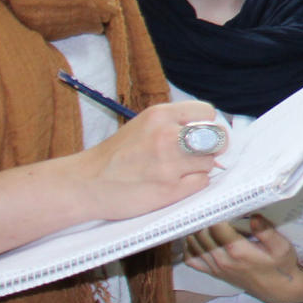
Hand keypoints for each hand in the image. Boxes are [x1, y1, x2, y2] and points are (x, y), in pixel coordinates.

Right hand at [78, 99, 220, 220]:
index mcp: (159, 115)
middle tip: (200, 154)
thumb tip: (210, 131)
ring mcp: (169, 164)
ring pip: (210, 163)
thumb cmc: (116, 155)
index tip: (202, 134)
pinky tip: (174, 183)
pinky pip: (202, 183)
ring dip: (199, 168)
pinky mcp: (170, 190)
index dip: (208, 124)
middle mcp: (167, 137)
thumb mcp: (143, 125)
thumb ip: (174, 124)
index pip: (207, 112)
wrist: (86, 184)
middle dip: (212, 147)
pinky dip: (193, 184)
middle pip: (216, 139)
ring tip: (176, 171)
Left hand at [184, 214, 302, 302]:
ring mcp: (215, 268)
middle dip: (203, 217)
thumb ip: (267, 232)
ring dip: (195, 229)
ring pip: (194, 245)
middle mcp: (223, 260)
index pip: (216, 227)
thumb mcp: (281, 247)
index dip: (214, 212)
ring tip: (202, 216)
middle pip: (201, 234)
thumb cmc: (281, 265)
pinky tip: (195, 237)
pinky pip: (191, 260)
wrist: (277, 289)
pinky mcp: (213, 273)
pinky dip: (189, 247)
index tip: (217, 199)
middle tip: (207, 203)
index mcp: (239, 251)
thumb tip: (253, 217)